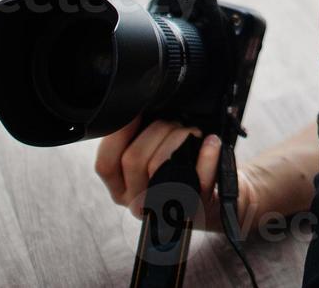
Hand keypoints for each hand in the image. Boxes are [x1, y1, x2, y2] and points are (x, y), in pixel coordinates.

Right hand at [94, 117, 252, 231]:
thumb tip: (132, 110)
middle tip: (173, 122)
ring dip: (178, 137)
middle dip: (156, 129)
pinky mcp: (196, 205)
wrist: (213, 194)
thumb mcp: (149, 153)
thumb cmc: (177, 165)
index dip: (118, 134)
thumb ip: (133, 137)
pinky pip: (199, 179)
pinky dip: (207, 156)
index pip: (105, 164)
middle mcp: (138, 202)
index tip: (136, 112)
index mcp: (122, 189)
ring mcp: (166, 207)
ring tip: (191, 131)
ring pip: (159, 166)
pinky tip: (211, 142)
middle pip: (133, 159)